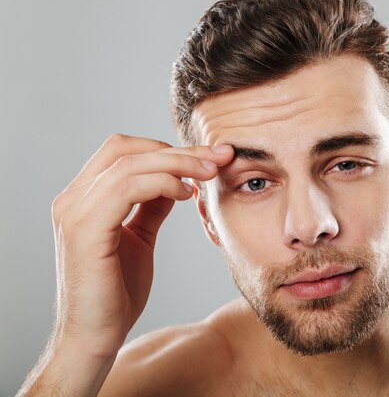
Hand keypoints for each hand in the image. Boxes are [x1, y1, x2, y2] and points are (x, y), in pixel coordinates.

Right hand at [49, 134, 232, 358]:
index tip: (208, 157)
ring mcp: (75, 212)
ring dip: (177, 163)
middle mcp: (73, 199)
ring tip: (209, 174)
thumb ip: (150, 206)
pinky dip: (161, 183)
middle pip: (127, 148)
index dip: (167, 148)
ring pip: (130, 163)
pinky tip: (186, 194)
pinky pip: (126, 188)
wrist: (95, 338)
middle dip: (178, 150)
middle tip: (218, 158)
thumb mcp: (140, 238)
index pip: (123, 150)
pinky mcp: (85, 230)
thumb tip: (175, 180)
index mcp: (83, 198)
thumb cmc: (116, 293)